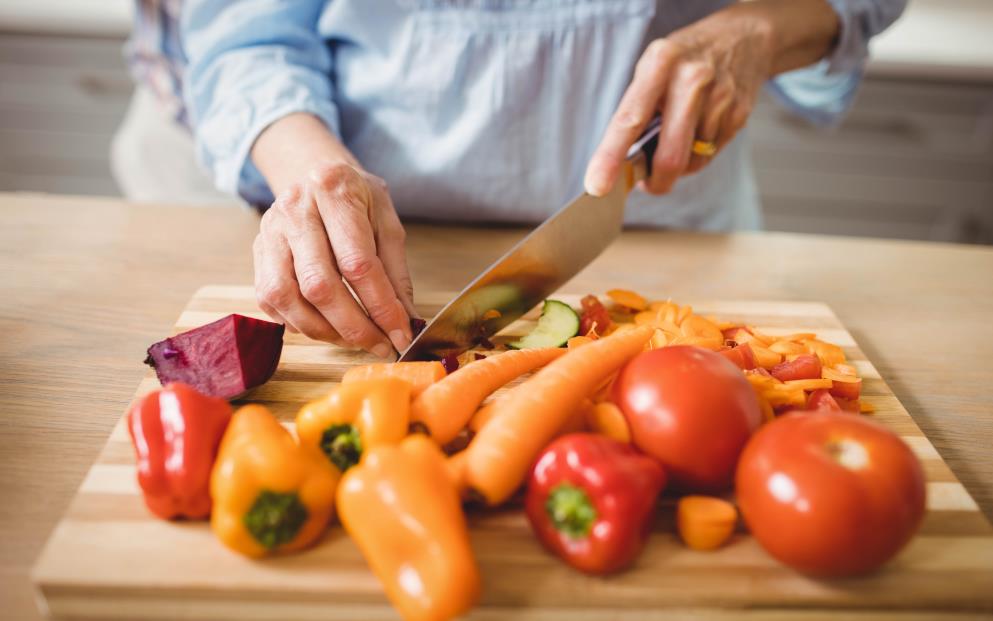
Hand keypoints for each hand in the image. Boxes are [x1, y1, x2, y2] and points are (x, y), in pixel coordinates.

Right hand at [254, 161, 415, 357]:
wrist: (313, 172)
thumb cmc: (356, 198)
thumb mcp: (386, 220)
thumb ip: (396, 270)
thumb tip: (405, 319)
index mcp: (334, 192)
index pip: (358, 263)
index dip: (381, 306)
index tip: (401, 333)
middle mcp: (295, 210)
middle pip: (319, 285)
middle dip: (353, 326)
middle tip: (379, 344)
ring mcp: (269, 232)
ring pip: (288, 298)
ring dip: (324, 330)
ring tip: (354, 339)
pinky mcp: (257, 253)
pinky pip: (270, 301)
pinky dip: (299, 323)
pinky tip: (325, 325)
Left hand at [584, 0, 837, 195]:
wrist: (742, 36)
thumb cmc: (685, 58)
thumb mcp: (653, 65)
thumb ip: (637, 107)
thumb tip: (622, 160)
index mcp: (660, 62)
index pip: (630, 119)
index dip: (611, 157)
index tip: (598, 185)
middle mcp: (691, 79)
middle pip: (670, 156)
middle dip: (656, 182)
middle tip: (646, 185)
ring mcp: (719, 98)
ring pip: (691, 161)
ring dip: (678, 164)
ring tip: (676, 138)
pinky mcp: (738, 114)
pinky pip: (710, 154)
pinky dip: (697, 153)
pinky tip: (698, 131)